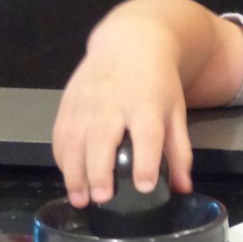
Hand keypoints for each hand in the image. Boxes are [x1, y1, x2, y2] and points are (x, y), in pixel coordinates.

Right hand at [52, 35, 192, 208]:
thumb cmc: (157, 83)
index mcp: (147, 104)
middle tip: (101, 198)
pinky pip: (60, 133)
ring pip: (75, 140)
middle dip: (99, 171)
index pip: (147, 134)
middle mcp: (114, 102)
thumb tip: (182, 188)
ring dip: (74, 173)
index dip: (145, 161)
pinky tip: (68, 176)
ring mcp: (87, 100)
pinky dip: (62, 158)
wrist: (130, 42)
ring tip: (80, 199)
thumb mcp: (175, 112)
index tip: (144, 186)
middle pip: (103, 138)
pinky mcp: (69, 100)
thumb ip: (179, 151)